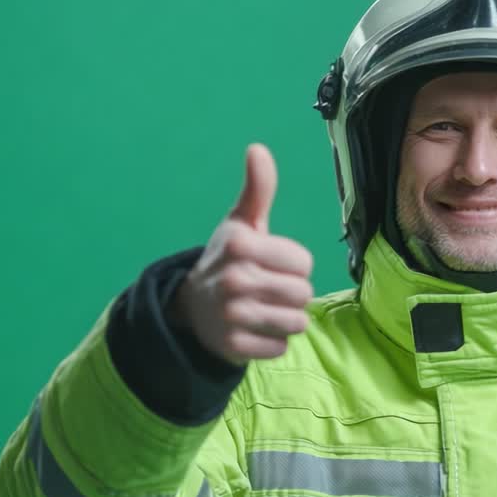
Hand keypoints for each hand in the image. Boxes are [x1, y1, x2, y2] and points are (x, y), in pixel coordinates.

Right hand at [172, 143, 314, 364]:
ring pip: (296, 322)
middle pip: (303, 293)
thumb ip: (257, 189)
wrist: (192, 307)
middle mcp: (233, 279)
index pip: (304, 263)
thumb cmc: (228, 259)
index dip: (294, 265)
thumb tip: (257, 149)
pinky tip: (255, 329)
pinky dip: (273, 341)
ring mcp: (231, 315)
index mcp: (239, 244)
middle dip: (292, 293)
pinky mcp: (233, 346)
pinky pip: (280, 347)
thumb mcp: (241, 223)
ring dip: (287, 318)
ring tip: (264, 309)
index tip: (272, 264)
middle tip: (268, 289)